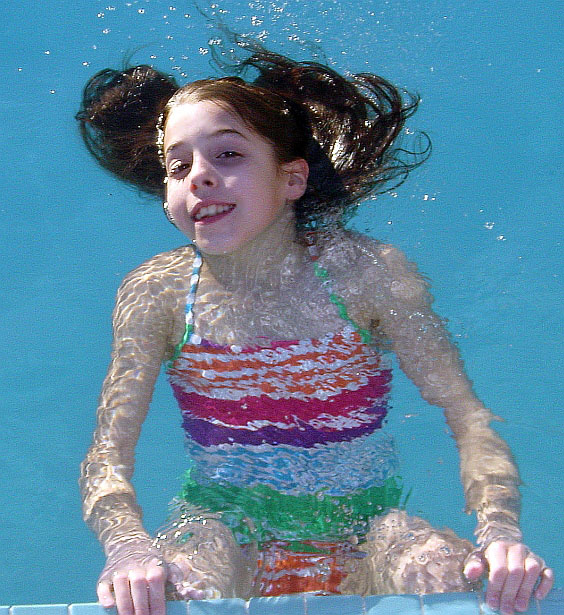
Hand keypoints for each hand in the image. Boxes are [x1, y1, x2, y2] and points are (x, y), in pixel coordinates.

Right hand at [97, 546, 215, 614]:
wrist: (127, 544)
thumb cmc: (151, 562)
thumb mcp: (166, 567)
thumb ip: (180, 582)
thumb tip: (199, 595)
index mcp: (153, 565)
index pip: (156, 582)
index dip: (157, 602)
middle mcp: (136, 566)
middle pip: (139, 585)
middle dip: (141, 607)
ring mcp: (119, 571)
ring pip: (121, 585)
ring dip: (125, 605)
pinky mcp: (105, 577)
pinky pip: (103, 586)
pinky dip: (106, 596)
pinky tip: (110, 607)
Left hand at [464, 540, 552, 614]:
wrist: (504, 545)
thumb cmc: (489, 558)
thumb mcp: (478, 559)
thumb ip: (473, 565)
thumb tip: (472, 572)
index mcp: (499, 546)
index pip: (499, 568)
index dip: (495, 588)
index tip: (492, 603)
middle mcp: (516, 548)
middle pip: (516, 571)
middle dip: (510, 593)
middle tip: (506, 610)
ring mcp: (530, 555)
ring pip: (532, 570)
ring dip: (526, 590)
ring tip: (520, 607)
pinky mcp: (542, 563)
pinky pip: (548, 573)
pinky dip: (545, 584)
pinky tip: (538, 596)